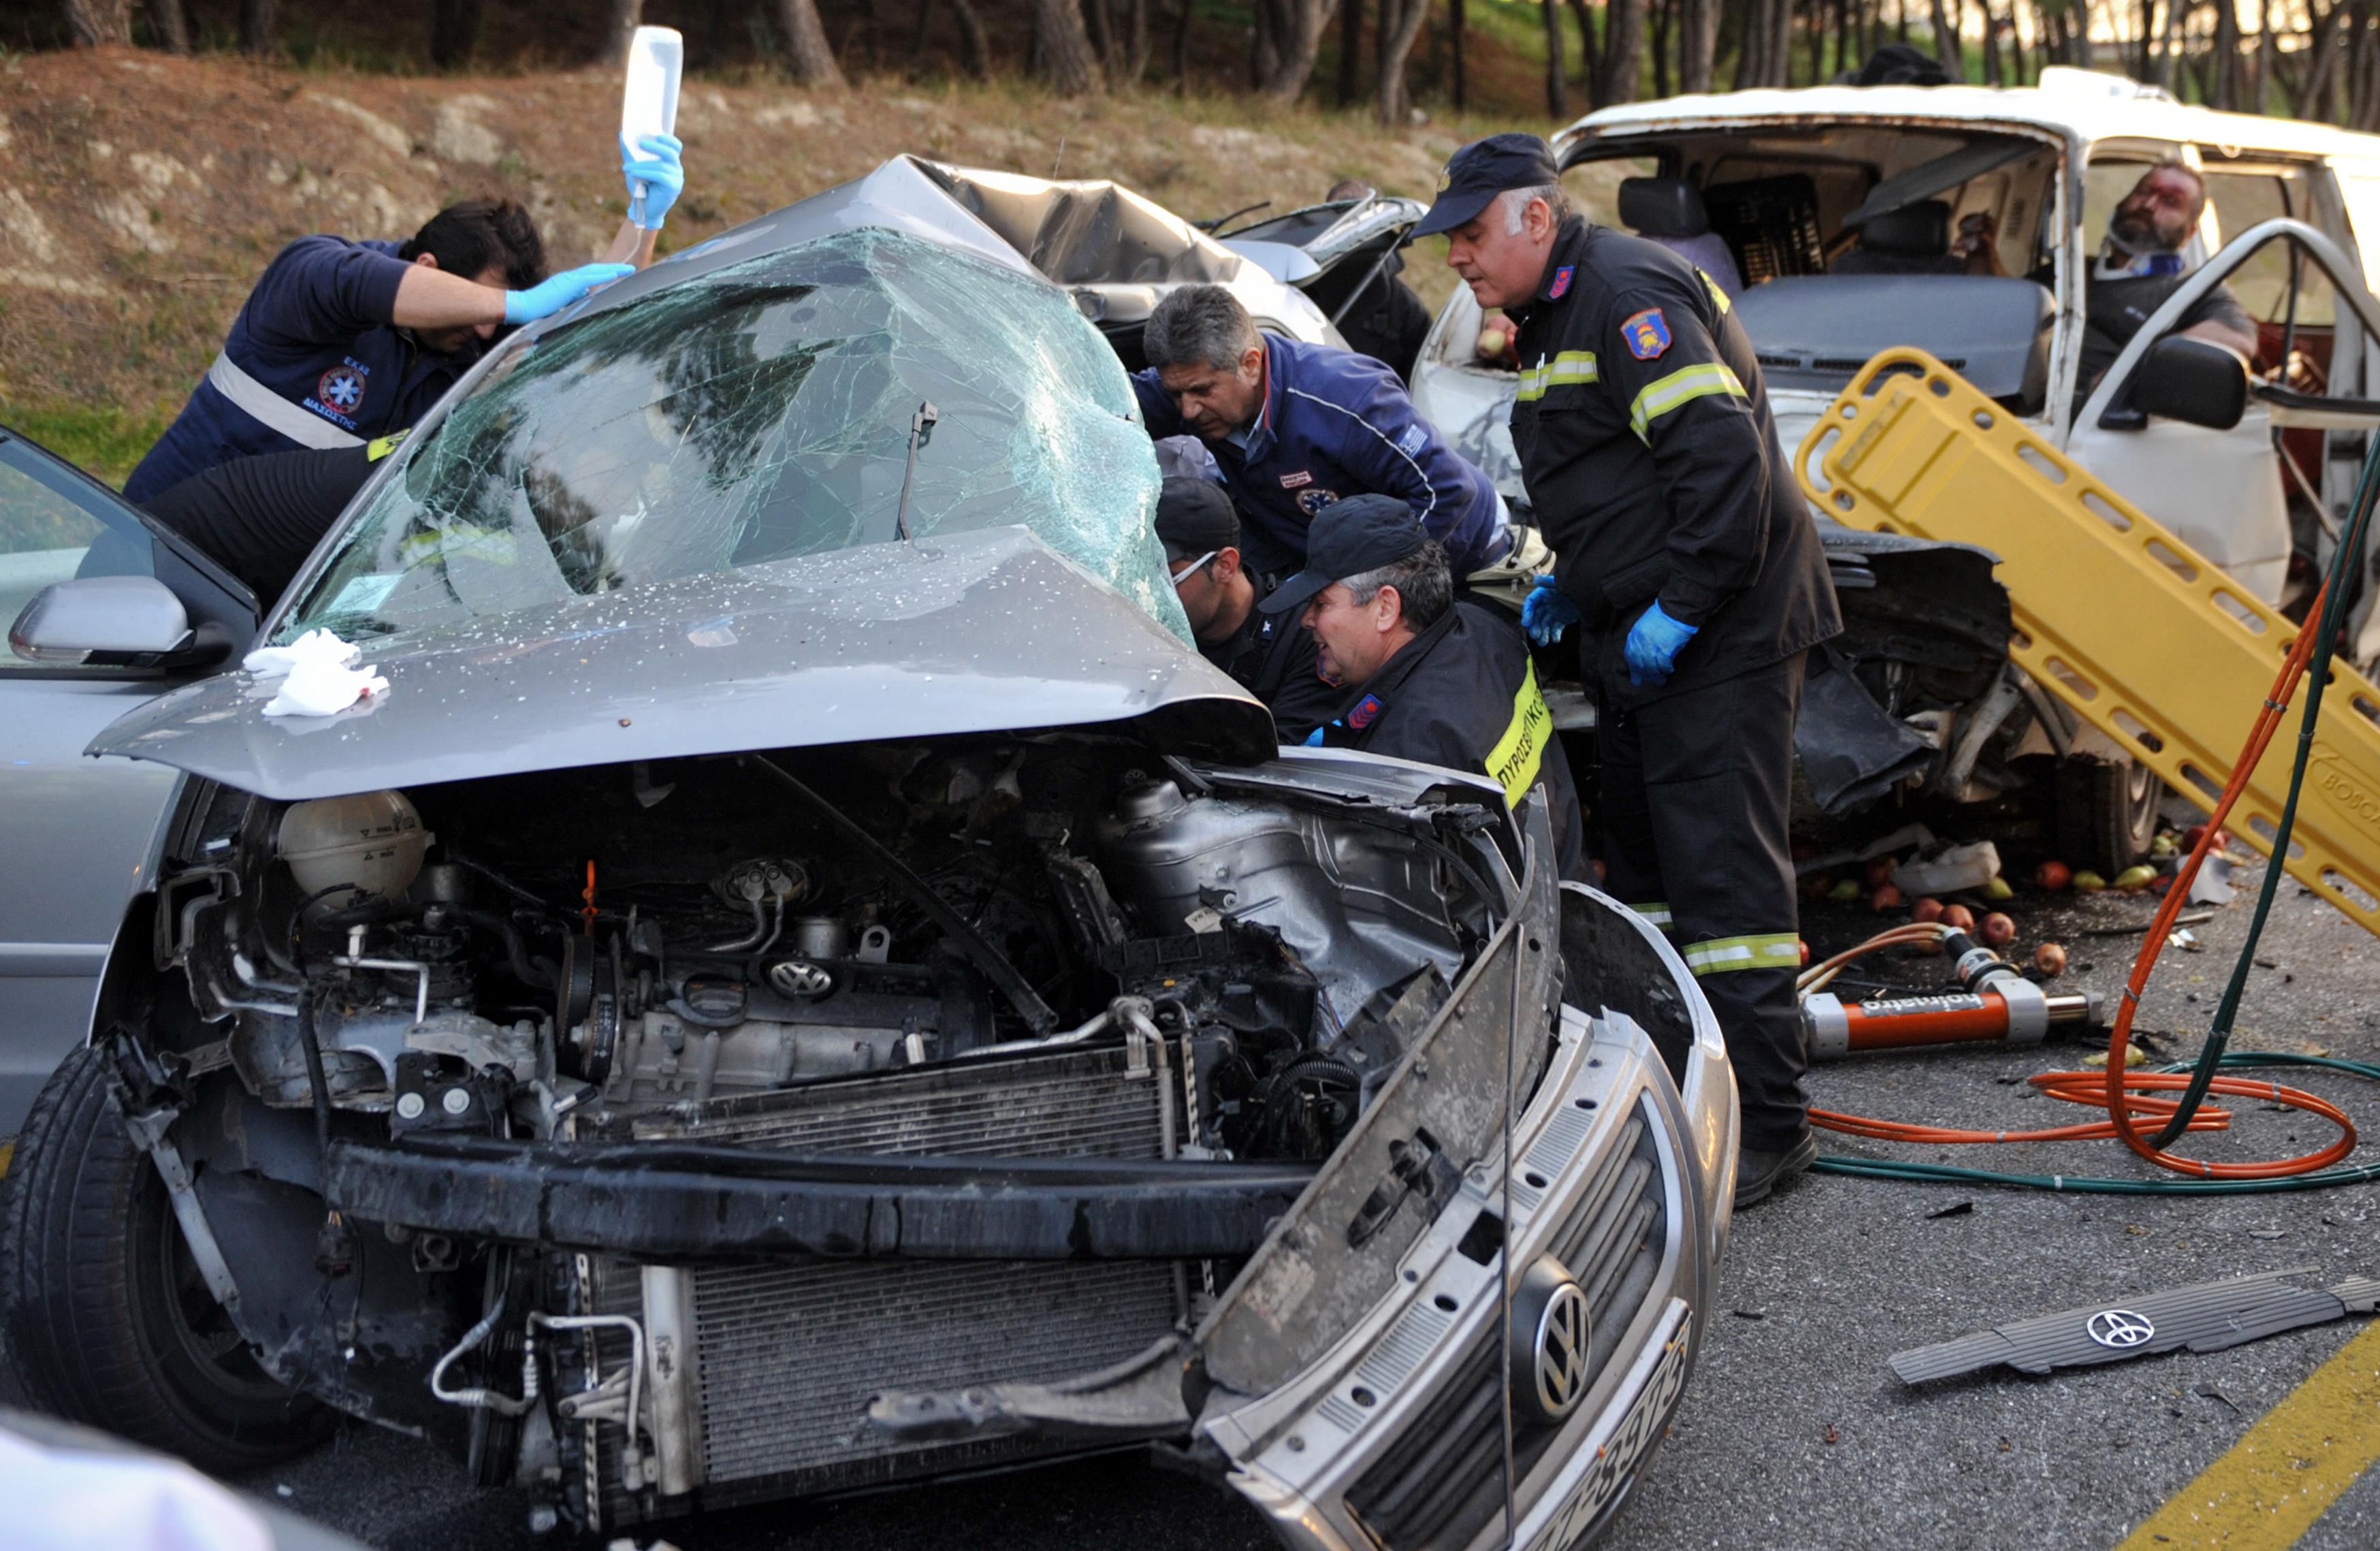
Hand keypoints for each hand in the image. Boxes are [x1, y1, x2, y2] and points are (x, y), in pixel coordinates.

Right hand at [503, 263, 635, 324]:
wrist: (523, 307)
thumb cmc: (538, 311)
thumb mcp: (561, 306)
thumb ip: (573, 301)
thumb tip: (585, 298)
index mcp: (568, 284)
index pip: (591, 276)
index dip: (606, 274)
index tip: (619, 275)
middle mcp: (569, 278)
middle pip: (596, 270)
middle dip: (614, 269)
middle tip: (631, 269)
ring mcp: (568, 279)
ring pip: (595, 271)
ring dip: (613, 270)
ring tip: (629, 270)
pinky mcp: (566, 284)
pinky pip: (588, 278)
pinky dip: (602, 276)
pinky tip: (615, 275)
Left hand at [622, 131, 685, 229]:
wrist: (643, 208)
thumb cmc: (640, 187)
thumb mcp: (635, 166)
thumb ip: (630, 152)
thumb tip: (622, 133)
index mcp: (670, 162)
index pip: (675, 146)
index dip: (669, 139)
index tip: (657, 135)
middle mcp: (676, 168)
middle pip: (670, 152)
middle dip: (655, 147)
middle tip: (641, 144)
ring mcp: (677, 178)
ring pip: (660, 166)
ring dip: (641, 166)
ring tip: (626, 168)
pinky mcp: (673, 187)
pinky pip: (659, 175)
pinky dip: (645, 173)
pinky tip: (633, 174)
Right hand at [1520, 575, 1578, 646]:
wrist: (1593, 593)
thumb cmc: (1576, 585)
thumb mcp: (1562, 583)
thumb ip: (1549, 581)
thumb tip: (1536, 578)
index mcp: (1545, 593)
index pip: (1531, 603)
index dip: (1527, 613)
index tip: (1526, 624)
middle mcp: (1548, 603)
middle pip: (1536, 616)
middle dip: (1535, 627)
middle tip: (1536, 636)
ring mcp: (1555, 612)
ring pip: (1545, 624)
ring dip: (1543, 634)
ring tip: (1543, 643)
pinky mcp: (1563, 619)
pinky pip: (1556, 628)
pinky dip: (1555, 635)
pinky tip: (1556, 640)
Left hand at [1623, 600, 1698, 686]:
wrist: (1677, 608)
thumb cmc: (1664, 615)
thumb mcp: (1645, 625)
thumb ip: (1642, 639)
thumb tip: (1644, 656)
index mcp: (1635, 634)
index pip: (1630, 655)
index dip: (1633, 668)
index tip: (1636, 676)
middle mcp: (1641, 642)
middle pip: (1640, 664)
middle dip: (1644, 675)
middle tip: (1649, 682)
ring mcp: (1652, 646)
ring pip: (1651, 668)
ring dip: (1656, 676)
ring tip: (1661, 681)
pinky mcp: (1665, 650)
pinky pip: (1664, 665)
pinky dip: (1666, 670)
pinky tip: (1669, 671)